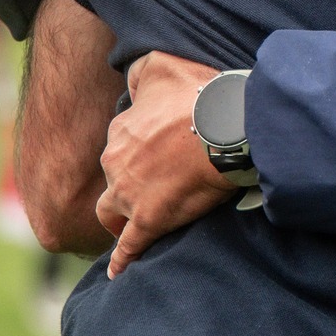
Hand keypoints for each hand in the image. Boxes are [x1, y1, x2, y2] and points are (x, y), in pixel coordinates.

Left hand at [97, 51, 230, 277]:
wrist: (224, 129)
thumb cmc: (200, 95)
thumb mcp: (162, 64)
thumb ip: (141, 68)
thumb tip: (130, 72)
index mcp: (121, 131)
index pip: (122, 145)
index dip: (140, 150)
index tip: (160, 153)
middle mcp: (116, 163)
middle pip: (114, 179)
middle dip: (128, 184)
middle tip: (155, 186)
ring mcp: (129, 195)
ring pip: (111, 213)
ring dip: (119, 219)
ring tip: (134, 225)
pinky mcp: (149, 221)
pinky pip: (129, 246)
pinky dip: (123, 260)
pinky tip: (120, 272)